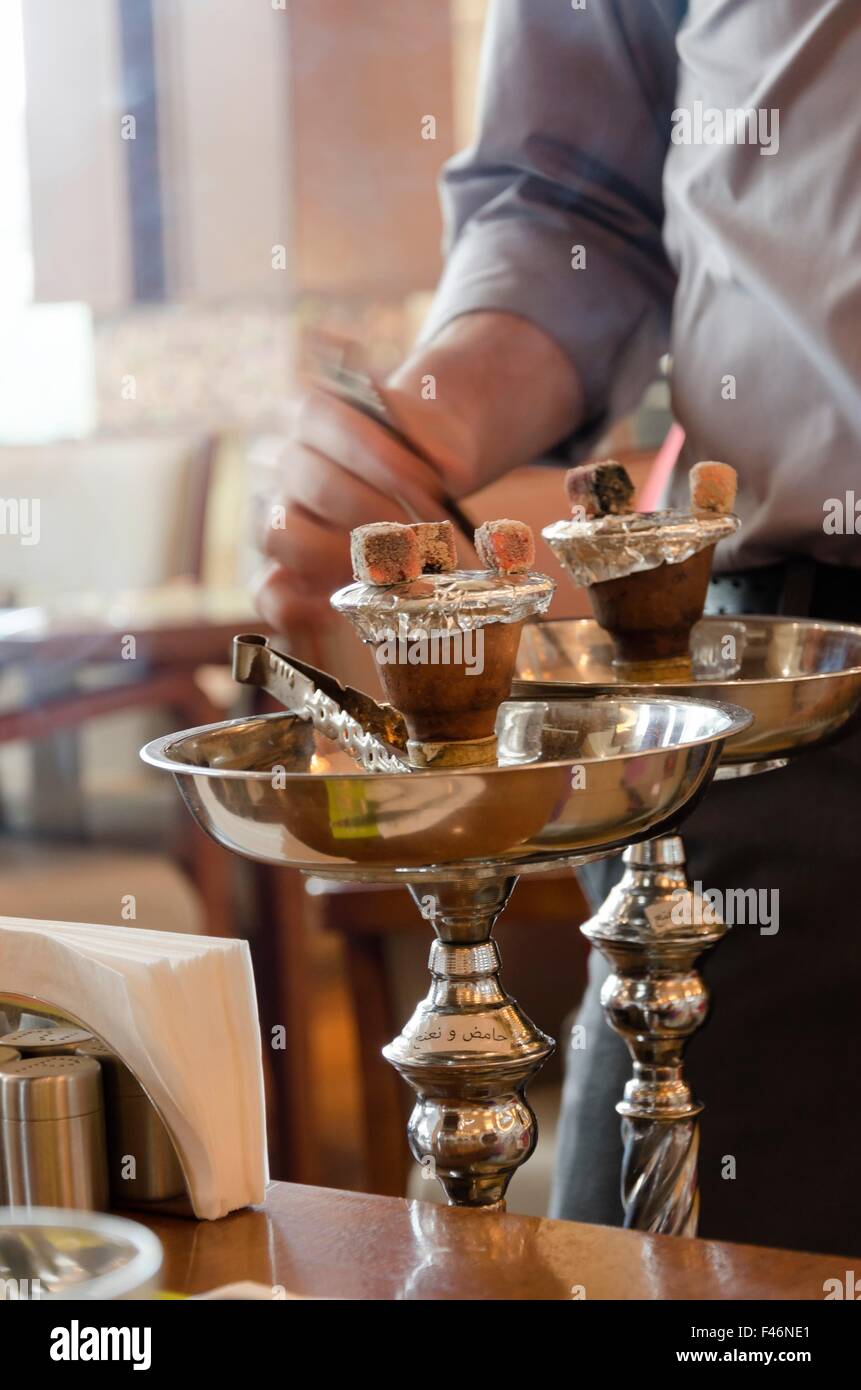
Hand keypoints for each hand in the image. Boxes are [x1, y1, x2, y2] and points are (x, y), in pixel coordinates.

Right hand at [254, 384, 473, 631]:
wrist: (419, 477)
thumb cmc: (422, 452)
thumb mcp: (436, 431)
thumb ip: (440, 440)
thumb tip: (452, 469)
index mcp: (311, 413)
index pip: (322, 417)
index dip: (376, 453)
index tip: (429, 480)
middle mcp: (282, 460)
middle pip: (312, 482)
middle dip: (375, 512)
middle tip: (422, 534)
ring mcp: (277, 515)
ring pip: (280, 534)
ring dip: (341, 555)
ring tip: (392, 567)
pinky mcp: (282, 567)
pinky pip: (266, 591)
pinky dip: (291, 606)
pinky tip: (328, 611)